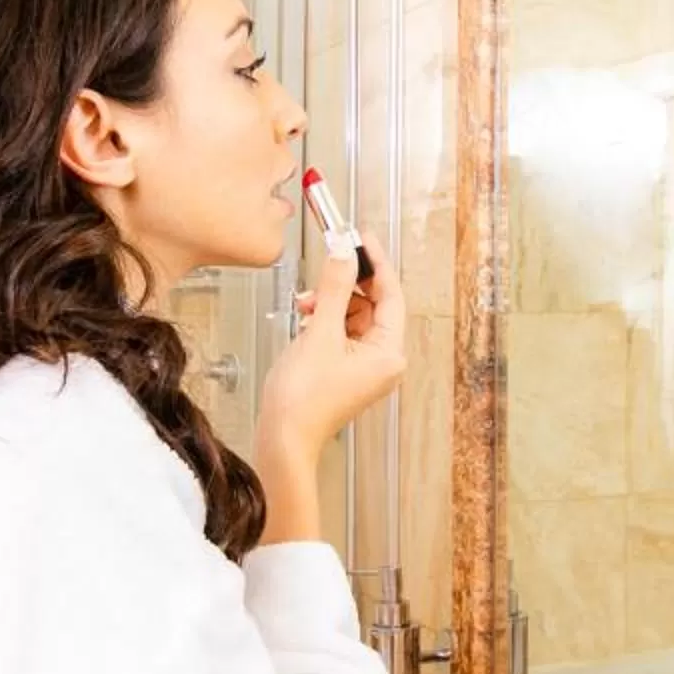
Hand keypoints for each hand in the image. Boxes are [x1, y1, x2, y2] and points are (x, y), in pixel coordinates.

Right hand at [254, 249, 405, 539]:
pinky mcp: (344, 370)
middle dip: (346, 284)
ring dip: (330, 302)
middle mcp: (383, 360)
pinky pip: (340, 332)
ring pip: (353, 316)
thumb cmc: (302, 399)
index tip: (361, 236)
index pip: (391, 294)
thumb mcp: (319, 331)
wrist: (282, 437)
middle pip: (372, 304)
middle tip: (327, 260)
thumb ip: (333, 287)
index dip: (376, 262)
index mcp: (389, 352)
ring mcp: (364, 367)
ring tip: (306, 303)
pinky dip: (324, 320)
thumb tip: (344, 252)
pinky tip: (305, 317)